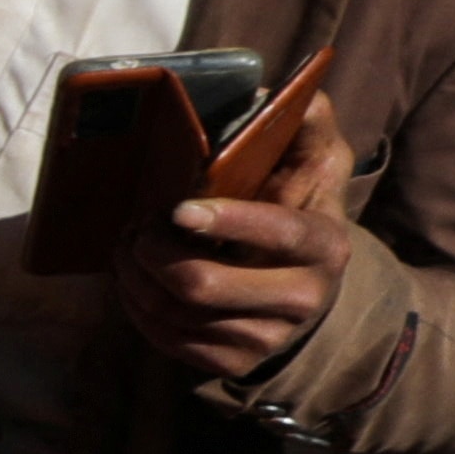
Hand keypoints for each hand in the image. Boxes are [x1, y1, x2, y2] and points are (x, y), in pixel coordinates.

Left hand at [112, 91, 353, 384]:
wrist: (308, 285)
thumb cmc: (297, 206)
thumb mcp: (314, 161)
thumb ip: (303, 123)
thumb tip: (279, 91)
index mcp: (325, 244)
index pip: (280, 233)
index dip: (229, 221)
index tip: (178, 208)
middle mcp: (302, 298)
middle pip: (201, 284)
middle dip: (152, 250)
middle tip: (137, 225)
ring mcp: (267, 337)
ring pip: (173, 310)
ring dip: (134, 274)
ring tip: (129, 245)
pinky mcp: (234, 362)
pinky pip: (165, 338)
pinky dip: (136, 304)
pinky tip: (136, 277)